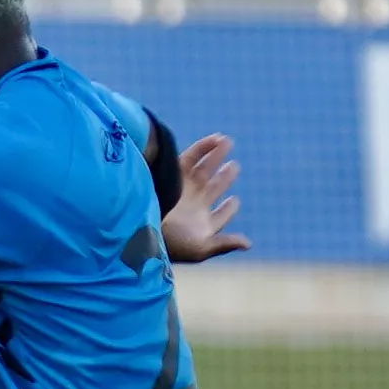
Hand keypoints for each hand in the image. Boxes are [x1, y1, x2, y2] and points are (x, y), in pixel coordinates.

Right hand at [159, 132, 247, 263]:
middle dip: (224, 177)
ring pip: (203, 169)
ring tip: (227, 142)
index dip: (228, 209)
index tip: (234, 200)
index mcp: (201, 224)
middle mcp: (192, 205)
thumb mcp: (200, 249)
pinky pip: (191, 156)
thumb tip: (248, 244)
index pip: (219, 215)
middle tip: (234, 166)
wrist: (140, 226)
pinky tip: (216, 139)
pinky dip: (204, 147)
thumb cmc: (170, 244)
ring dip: (215, 156)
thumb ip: (224, 244)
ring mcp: (184, 188)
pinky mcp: (174, 174)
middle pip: (212, 188)